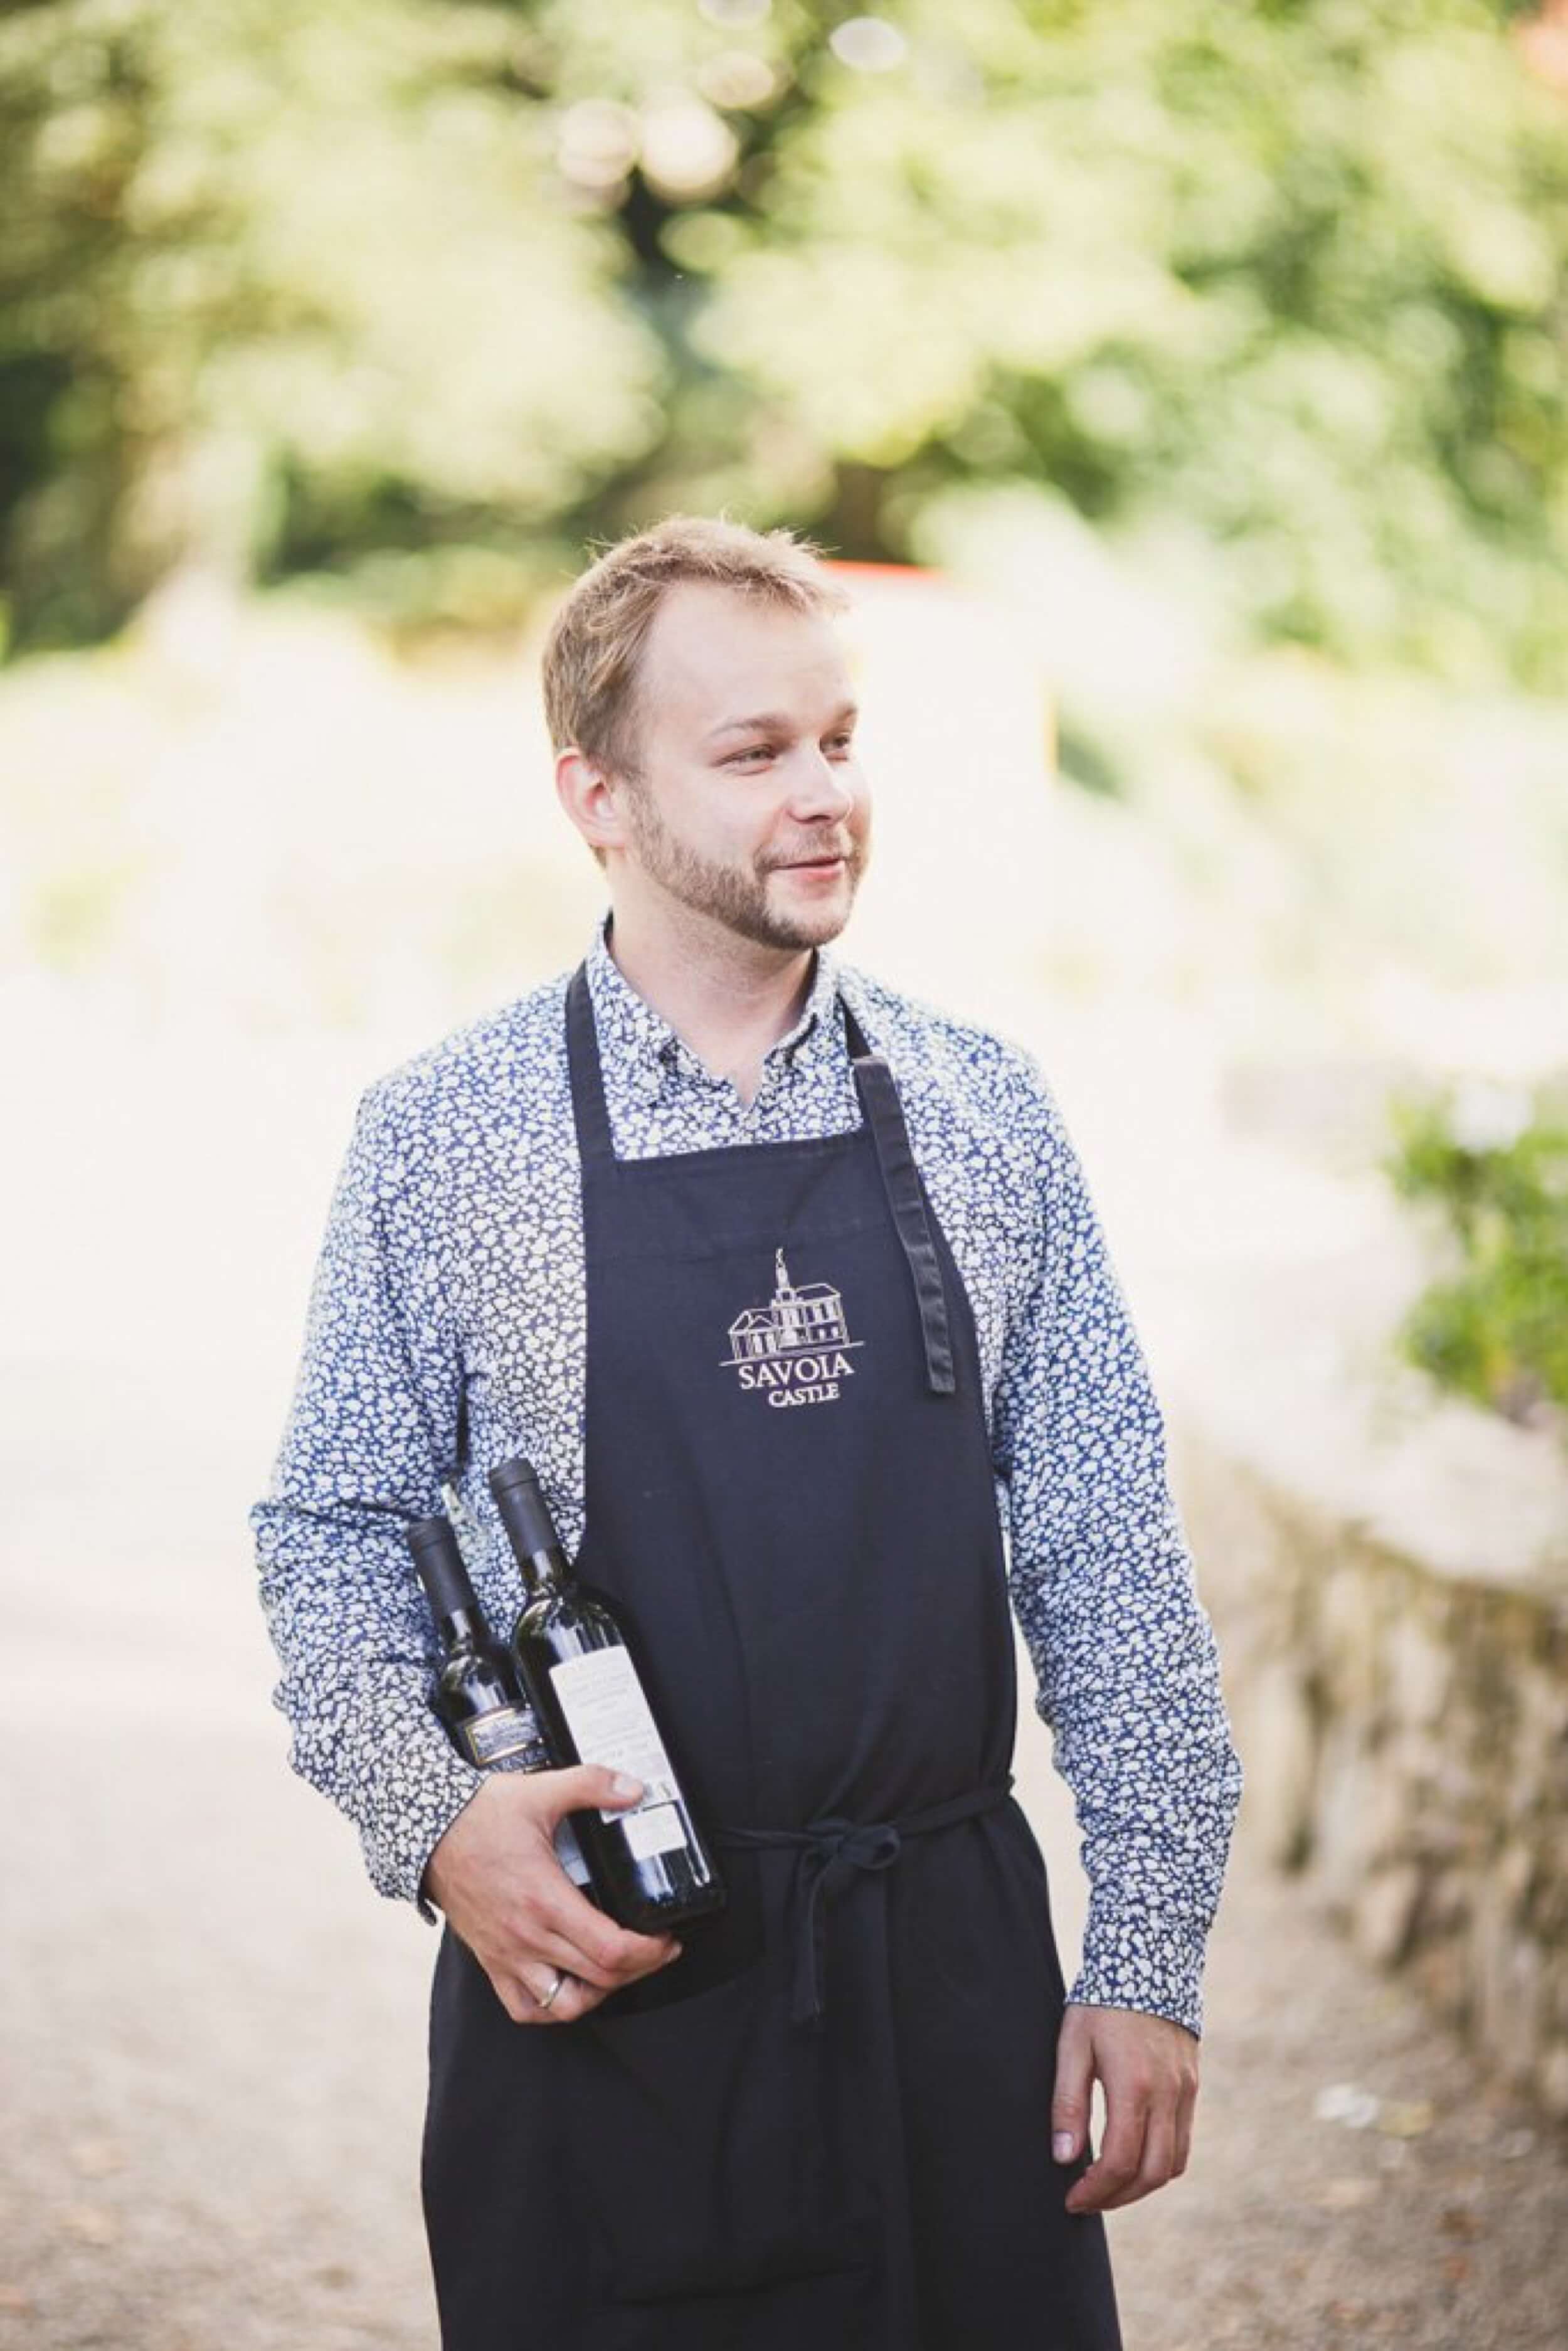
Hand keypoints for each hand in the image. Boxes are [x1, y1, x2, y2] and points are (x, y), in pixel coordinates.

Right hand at [422, 1765, 682, 2025]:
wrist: (427, 1831)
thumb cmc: (480, 1815)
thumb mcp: (541, 1791)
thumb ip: (592, 1785)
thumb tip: (634, 1789)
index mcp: (545, 1899)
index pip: (610, 1949)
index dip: (649, 1951)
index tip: (667, 1938)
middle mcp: (527, 1936)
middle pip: (599, 1978)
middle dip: (641, 1968)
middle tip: (658, 1948)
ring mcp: (508, 1955)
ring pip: (565, 2005)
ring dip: (600, 1993)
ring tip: (618, 1969)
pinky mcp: (492, 1962)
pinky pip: (525, 2008)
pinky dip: (553, 2007)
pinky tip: (571, 1985)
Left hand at [1051, 2001, 1199, 2212]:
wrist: (1149, 1961)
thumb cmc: (1102, 2003)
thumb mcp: (1072, 2045)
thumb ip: (1068, 2103)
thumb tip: (1063, 2157)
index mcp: (1133, 2085)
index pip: (1119, 2161)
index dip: (1095, 2190)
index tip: (1072, 2199)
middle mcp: (1167, 2095)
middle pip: (1152, 2174)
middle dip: (1118, 2197)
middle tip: (1088, 2200)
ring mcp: (1185, 2092)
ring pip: (1173, 2164)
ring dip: (1142, 2185)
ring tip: (1108, 2186)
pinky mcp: (1192, 2087)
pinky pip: (1183, 2143)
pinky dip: (1161, 2163)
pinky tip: (1134, 2158)